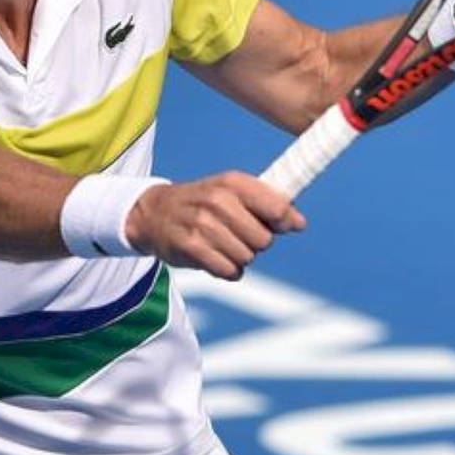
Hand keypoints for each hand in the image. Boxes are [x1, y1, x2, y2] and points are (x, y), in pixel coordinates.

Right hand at [124, 172, 306, 279]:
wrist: (154, 213)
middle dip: (256, 243)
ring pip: (247, 257)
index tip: (279, 225)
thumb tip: (299, 223)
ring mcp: (203, 225)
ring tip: (222, 245)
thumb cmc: (203, 203)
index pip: (278, 207)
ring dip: (239, 257)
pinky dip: (227, 270)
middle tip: (238, 235)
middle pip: (264, 239)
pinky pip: (229, 271)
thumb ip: (267, 204)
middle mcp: (218, 200)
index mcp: (233, 182)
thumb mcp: (232, 192)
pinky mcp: (192, 248)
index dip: (284, 221)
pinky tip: (215, 257)